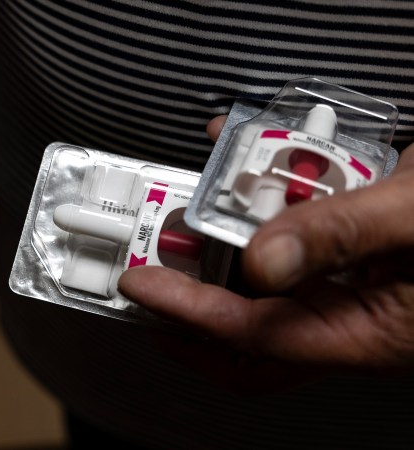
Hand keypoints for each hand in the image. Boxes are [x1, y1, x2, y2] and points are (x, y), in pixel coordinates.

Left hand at [117, 116, 413, 394]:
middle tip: (153, 273)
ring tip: (194, 215)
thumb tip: (261, 261)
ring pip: (271, 290)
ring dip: (228, 253)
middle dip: (193, 313)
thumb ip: (342, 234)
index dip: (187, 310)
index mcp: (372, 331)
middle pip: (253, 342)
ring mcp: (358, 289)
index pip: (254, 333)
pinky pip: (301, 246)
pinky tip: (255, 169)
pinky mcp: (362, 257)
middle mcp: (358, 318)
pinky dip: (271, 212)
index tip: (140, 285)